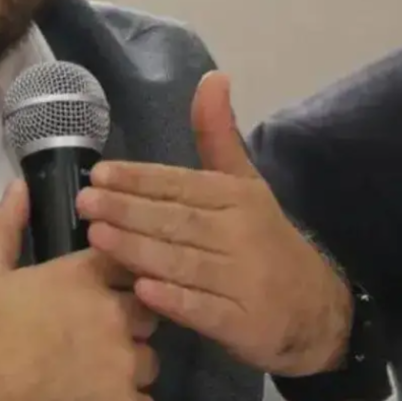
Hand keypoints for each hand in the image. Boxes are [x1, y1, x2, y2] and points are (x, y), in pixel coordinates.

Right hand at [0, 179, 158, 400]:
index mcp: (83, 277)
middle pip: (148, 312)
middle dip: (127, 323)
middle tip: (92, 339)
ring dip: (128, 368)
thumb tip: (19, 186)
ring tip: (91, 377)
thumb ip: (6, 226)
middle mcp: (113, 316)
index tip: (104, 292)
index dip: (121, 278)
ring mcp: (124, 367)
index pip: (130, 262)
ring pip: (148, 362)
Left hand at [76, 71, 352, 378]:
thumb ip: (219, 136)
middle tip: (85, 202)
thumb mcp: (245, 184)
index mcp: (237, 198)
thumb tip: (213, 77)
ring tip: (97, 237)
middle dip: (129, 210)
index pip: (182, 184)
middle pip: (178, 221)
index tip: (100, 173)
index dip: (140, 179)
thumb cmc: (263, 239)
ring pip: (184, 263)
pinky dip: (174, 301)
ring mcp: (245, 281)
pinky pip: (205, 310)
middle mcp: (241, 235)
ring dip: (139, 250)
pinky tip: (140, 290)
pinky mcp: (245, 323)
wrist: (316, 309)